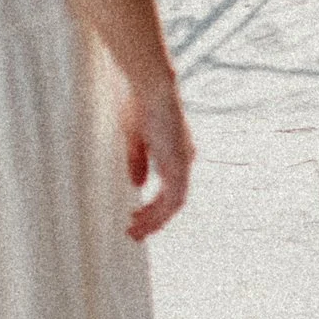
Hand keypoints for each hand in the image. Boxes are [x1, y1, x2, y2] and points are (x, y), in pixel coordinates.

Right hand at [121, 77, 194, 238]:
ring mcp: (183, 162)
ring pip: (174, 204)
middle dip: (153, 219)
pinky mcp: (179, 163)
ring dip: (155, 220)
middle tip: (134, 233)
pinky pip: (174, 198)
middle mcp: (183, 159)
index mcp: (174, 152)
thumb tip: (138, 184)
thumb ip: (138, 161)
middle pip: (172, 201)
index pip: (169, 189)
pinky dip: (160, 212)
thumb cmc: (139, 103)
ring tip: (135, 232)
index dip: (153, 207)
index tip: (135, 218)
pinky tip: (143, 220)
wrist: (150, 85)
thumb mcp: (135, 137)